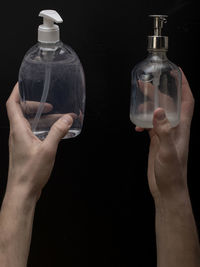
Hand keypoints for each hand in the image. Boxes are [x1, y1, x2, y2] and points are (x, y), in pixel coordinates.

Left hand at [6, 83, 72, 199]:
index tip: (23, 84)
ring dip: (40, 119)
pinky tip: (53, 132)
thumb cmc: (31, 172)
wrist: (22, 191)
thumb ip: (58, 132)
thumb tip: (67, 118)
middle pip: (21, 112)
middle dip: (34, 105)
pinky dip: (42, 129)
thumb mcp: (48, 149)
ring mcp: (20, 142)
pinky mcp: (25, 150)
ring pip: (28, 124)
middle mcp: (17, 134)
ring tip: (56, 117)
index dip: (16, 92)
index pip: (12, 104)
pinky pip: (32, 133)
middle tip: (47, 103)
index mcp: (18, 130)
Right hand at [136, 69, 193, 201]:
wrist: (167, 188)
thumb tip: (157, 111)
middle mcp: (175, 128)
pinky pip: (150, 125)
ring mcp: (165, 134)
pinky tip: (137, 124)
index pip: (187, 101)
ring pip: (157, 113)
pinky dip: (143, 121)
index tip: (177, 72)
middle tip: (146, 83)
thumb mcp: (168, 152)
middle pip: (168, 104)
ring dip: (148, 105)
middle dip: (159, 91)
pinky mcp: (156, 140)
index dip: (184, 85)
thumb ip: (163, 131)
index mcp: (182, 127)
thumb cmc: (172, 173)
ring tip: (138, 101)